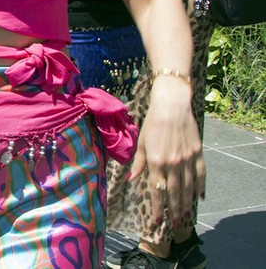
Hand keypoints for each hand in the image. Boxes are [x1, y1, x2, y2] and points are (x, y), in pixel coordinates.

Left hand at [131, 79, 205, 228]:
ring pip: (188, 187)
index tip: (157, 219)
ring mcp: (187, 159)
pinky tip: (200, 197)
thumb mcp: (141, 143)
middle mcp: (172, 163)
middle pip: (174, 193)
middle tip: (173, 224)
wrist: (172, 107)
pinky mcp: (197, 153)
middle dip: (173, 210)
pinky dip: (201, 187)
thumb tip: (131, 179)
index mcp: (156, 161)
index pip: (157, 190)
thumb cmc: (152, 124)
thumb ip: (138, 163)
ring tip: (185, 215)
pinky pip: (201, 174)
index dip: (158, 206)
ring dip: (187, 203)